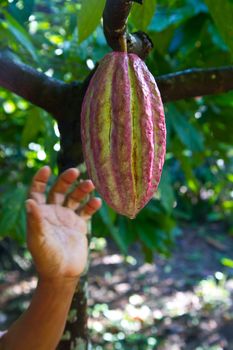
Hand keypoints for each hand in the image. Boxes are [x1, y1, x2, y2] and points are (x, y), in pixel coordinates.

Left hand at [26, 166, 101, 281]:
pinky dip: (92, 205)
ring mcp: (67, 217)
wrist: (63, 273)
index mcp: (40, 213)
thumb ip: (36, 221)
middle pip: (59, 190)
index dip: (40, 179)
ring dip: (81, 190)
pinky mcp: (79, 224)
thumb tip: (29, 201)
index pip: (37, 191)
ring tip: (90, 184)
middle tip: (74, 172)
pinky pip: (86, 210)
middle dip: (66, 180)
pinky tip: (97, 202)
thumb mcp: (38, 240)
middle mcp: (53, 212)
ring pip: (74, 197)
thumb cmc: (47, 258)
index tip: (46, 169)